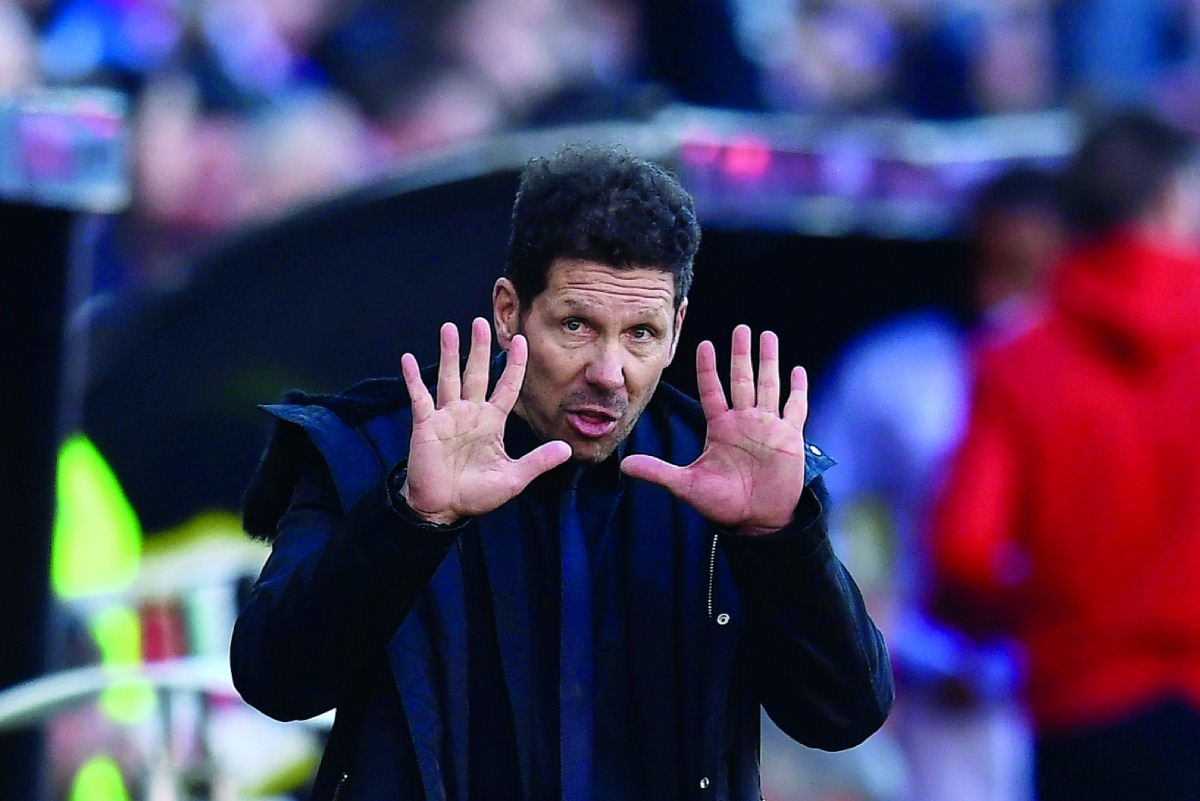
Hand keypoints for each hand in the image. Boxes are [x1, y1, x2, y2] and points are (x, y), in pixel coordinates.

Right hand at [399, 317, 571, 524]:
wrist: (442, 508)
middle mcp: (470, 413)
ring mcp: (446, 417)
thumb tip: (567, 450)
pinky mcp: (425, 425)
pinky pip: (419, 397)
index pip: (507, 387)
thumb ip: (538, 462)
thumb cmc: (475, 494)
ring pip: (449, 377)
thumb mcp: (513, 478)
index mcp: (492, 422)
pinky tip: (407, 359)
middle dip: (479, 348)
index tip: (521, 341)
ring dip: (448, 353)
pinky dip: (413, 378)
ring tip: (449, 327)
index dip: (514, 365)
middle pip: (477, 373)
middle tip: (481, 321)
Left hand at [621, 325, 808, 534]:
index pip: (712, 389)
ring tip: (767, 335)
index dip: (708, 368)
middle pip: (742, 379)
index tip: (705, 344)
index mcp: (720, 427)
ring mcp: (768, 427)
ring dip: (768, 361)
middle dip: (741, 354)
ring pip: (768, 385)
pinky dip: (797, 390)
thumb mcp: (687, 485)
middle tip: (740, 328)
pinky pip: (795, 408)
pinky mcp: (789, 438)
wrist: (757, 520)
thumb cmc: (723, 503)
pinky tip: (798, 371)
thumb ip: (658, 472)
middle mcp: (744, 421)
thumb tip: (624, 466)